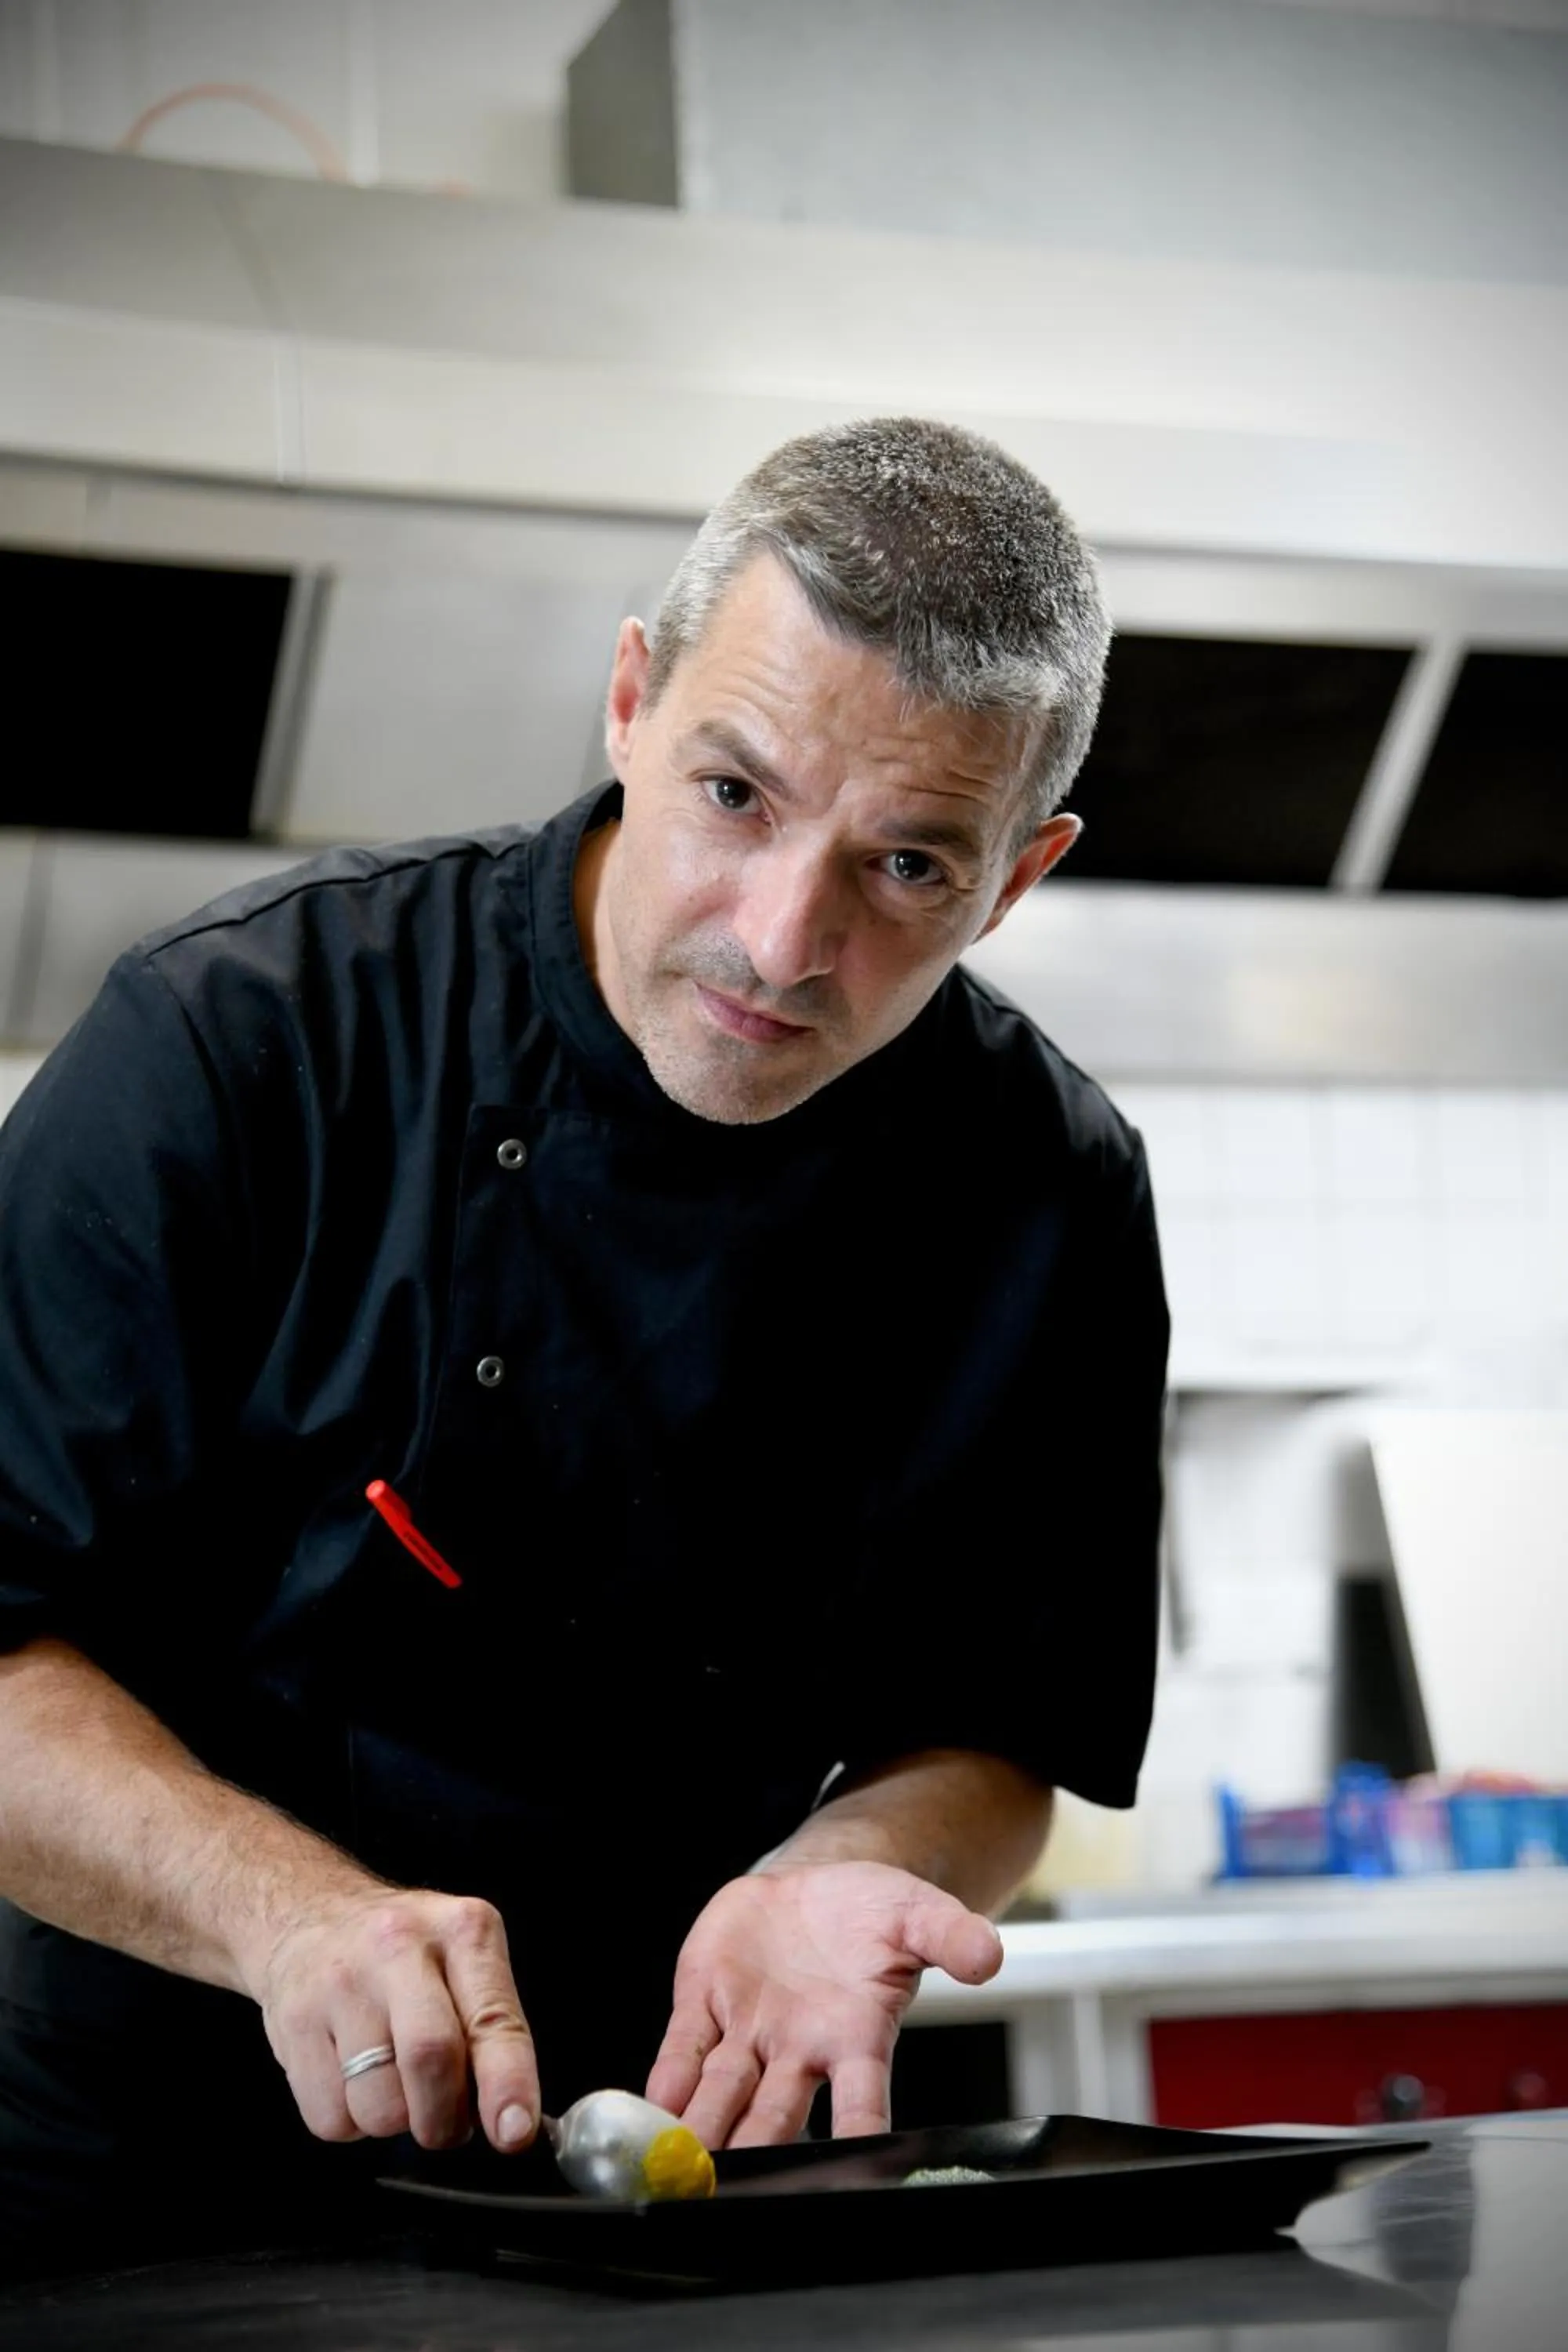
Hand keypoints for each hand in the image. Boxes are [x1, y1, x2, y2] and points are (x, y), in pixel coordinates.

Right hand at [251, 1887, 539, 2153]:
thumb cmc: (405, 1952)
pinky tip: (351, 2078)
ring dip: (394, 2122)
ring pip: (378, 2106)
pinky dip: (350, 2121)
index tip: (514, 2132)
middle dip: (444, 2119)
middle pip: (430, 2059)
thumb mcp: (464, 1960)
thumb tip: (511, 2122)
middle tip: (446, 2122)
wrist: (311, 1916)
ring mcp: (340, 1984)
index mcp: (461, 1932)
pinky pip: (331, 2118)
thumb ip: (492, 2029)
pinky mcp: (294, 2022)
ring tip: (392, 2082)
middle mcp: (399, 1948)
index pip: (492, 2017)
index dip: (509, 2083)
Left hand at [646, 1861, 1001, 2148]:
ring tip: (687, 2166)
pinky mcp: (706, 2002)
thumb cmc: (873, 1915)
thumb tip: (987, 1955)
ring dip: (705, 2128)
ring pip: (725, 2092)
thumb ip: (951, 1935)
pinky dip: (670, 2078)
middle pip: (778, 2111)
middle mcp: (800, 2049)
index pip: (862, 2099)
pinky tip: (656, 2107)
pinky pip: (684, 2048)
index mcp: (857, 2036)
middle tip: (739, 2189)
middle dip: (759, 2148)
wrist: (817, 1886)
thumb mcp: (919, 1913)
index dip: (858, 2134)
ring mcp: (750, 2031)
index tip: (854, 2171)